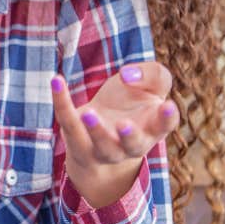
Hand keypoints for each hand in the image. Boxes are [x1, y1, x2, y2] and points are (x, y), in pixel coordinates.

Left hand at [52, 62, 178, 207]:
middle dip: (129, 137)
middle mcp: (131, 144)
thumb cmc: (131, 102)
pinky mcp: (77, 141)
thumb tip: (128, 75)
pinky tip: (57, 80)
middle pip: (134, 146)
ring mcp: (104, 148)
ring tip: (88, 113)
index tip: (168, 105)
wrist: (101, 123)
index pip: (164, 126)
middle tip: (123, 125)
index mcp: (153, 128)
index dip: (168, 118)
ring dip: (95, 131)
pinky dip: (61, 102)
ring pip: (102, 146)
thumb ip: (152, 75)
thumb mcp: (149, 84)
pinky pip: (68, 123)